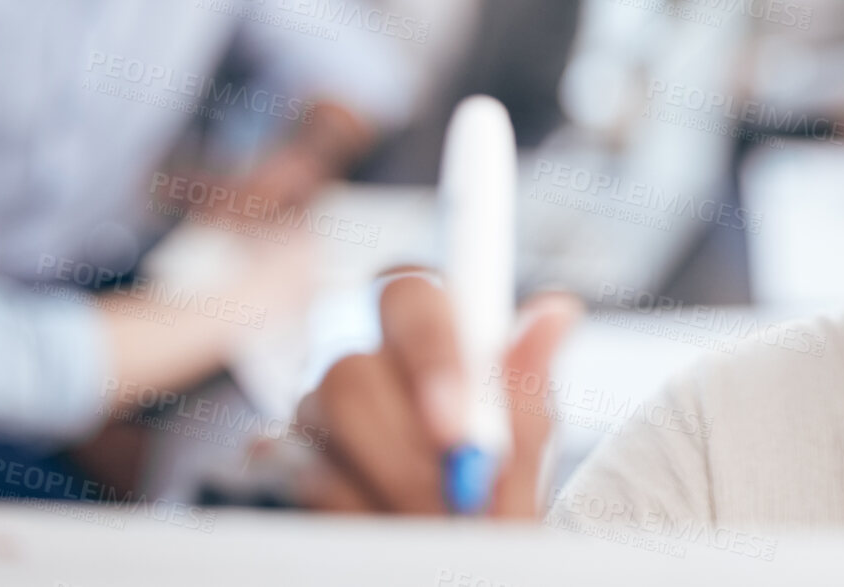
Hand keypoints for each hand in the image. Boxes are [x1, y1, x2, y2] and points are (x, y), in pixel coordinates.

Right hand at [294, 275, 582, 515]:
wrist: (456, 549)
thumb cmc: (495, 480)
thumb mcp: (527, 439)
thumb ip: (527, 383)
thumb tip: (556, 310)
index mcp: (430, 328)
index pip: (412, 295)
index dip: (431, 354)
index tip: (458, 427)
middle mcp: (365, 355)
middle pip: (351, 366)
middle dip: (404, 443)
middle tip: (453, 498)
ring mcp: (317, 408)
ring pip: (320, 419)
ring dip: (386, 482)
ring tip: (437, 522)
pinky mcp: (287, 460)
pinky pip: (298, 476)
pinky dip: (351, 511)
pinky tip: (387, 523)